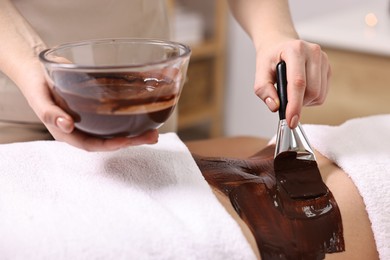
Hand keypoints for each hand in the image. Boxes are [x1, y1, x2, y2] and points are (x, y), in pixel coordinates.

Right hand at [19, 60, 158, 150]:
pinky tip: (146, 112)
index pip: (93, 144)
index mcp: (68, 133)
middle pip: (110, 140)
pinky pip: (115, 115)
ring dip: (136, 131)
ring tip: (155, 129)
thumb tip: (67, 126)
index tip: (127, 140)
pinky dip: (130, 114)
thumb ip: (50, 113)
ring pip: (116, 129)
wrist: (38, 69)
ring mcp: (92, 119)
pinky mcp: (98, 107)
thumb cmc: (36, 86)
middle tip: (153, 136)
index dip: (111, 145)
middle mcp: (83, 129)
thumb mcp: (39, 99)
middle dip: (132, 140)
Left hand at [254, 38, 330, 128]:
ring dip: (305, 102)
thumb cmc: (271, 57)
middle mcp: (313, 52)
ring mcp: (323, 59)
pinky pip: (323, 93)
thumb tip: (275, 106)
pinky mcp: (328, 68)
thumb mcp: (260, 71)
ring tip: (292, 93)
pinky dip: (311, 98)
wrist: (280, 44)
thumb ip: (264, 90)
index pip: (298, 82)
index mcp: (295, 50)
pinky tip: (301, 90)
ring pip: (319, 94)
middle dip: (298, 104)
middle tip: (285, 100)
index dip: (295, 104)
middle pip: (311, 91)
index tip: (291, 120)